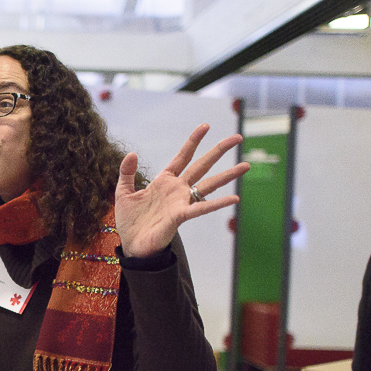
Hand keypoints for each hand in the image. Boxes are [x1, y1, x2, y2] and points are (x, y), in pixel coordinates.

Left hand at [115, 124, 249, 257]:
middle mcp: (178, 189)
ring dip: (228, 175)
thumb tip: (132, 153)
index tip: (206, 126)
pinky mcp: (181, 216)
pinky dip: (218, 203)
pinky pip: (202, 208)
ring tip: (247, 165)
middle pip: (202, 165)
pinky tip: (234, 198)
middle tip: (237, 138)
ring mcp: (182, 202)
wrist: (132, 245)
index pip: (183, 156)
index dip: (193, 141)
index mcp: (165, 181)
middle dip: (219, 151)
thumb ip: (127, 173)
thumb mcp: (123, 192)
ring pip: (209, 184)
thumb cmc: (130, 220)